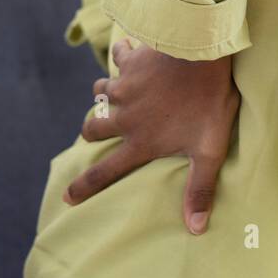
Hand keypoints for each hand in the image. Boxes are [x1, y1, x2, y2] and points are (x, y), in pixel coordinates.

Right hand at [64, 38, 239, 234]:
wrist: (199, 54)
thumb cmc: (207, 104)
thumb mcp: (209, 151)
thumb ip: (199, 188)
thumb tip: (195, 228)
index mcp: (141, 142)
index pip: (106, 172)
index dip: (84, 187)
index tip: (68, 196)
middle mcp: (125, 118)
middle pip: (92, 129)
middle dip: (90, 132)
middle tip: (94, 132)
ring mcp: (124, 88)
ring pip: (99, 92)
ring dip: (103, 94)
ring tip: (111, 93)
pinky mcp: (131, 62)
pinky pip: (118, 57)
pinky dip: (122, 54)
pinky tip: (129, 48)